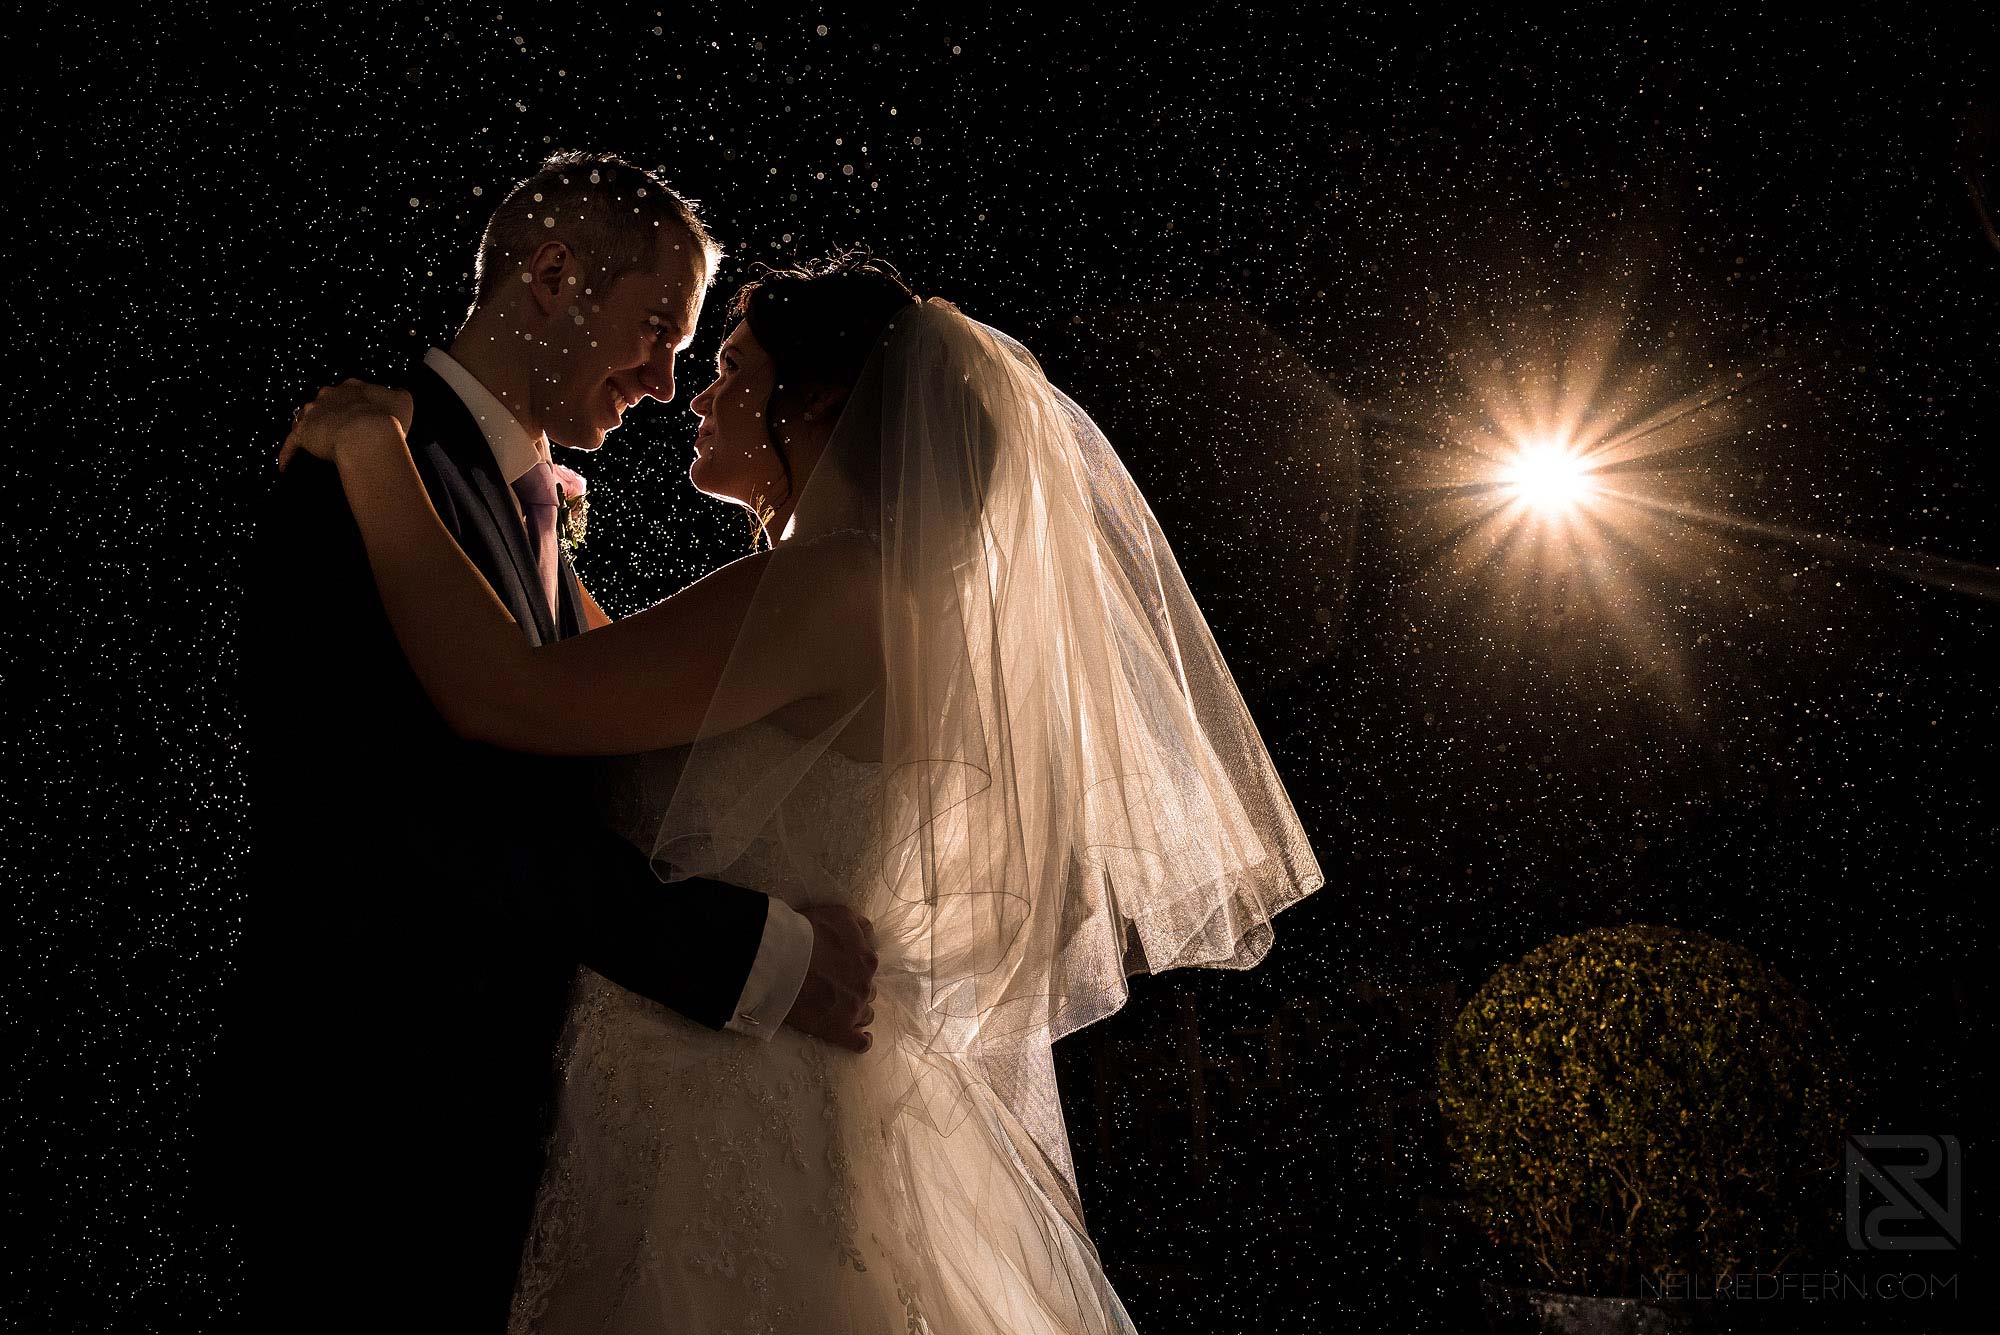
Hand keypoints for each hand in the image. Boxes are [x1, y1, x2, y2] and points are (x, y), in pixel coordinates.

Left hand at [278, 378, 413, 471]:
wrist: (368, 435)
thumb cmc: (388, 419)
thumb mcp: (403, 400)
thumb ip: (397, 395)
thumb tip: (395, 395)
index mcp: (353, 387)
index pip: (350, 391)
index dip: (357, 404)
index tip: (365, 416)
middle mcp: (330, 395)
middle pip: (326, 401)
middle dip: (332, 413)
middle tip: (343, 431)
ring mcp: (314, 412)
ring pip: (306, 418)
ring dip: (311, 428)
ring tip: (316, 443)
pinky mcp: (303, 433)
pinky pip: (290, 444)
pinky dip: (287, 455)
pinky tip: (284, 467)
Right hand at [782, 904, 878, 1053]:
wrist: (779, 958)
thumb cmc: (806, 933)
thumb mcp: (840, 914)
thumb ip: (859, 925)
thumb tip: (869, 934)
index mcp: (867, 960)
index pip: (868, 968)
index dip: (852, 969)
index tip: (837, 969)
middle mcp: (865, 985)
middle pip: (866, 992)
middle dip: (853, 990)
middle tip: (832, 988)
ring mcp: (853, 1010)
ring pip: (865, 1015)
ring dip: (854, 1012)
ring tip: (836, 1009)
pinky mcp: (838, 1030)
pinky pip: (859, 1043)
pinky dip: (861, 1040)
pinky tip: (858, 1037)